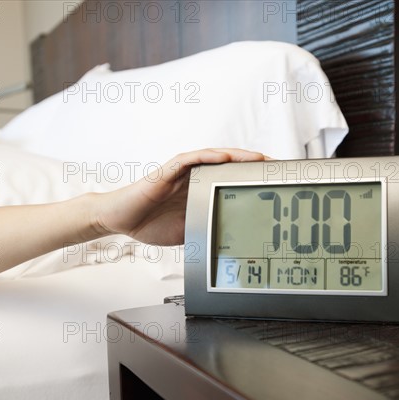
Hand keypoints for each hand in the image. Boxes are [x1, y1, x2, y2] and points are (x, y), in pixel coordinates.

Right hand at [95, 148, 266, 244]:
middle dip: (254, 168)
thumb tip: (232, 242)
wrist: (120, 220)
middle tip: (278, 170)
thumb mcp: (187, 231)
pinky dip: (208, 157)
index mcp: (200, 191)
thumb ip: (206, 228)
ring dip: (238, 158)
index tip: (276, 187)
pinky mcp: (167, 171)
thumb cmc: (150, 223)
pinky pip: (190, 159)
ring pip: (214, 159)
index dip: (252, 181)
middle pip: (229, 166)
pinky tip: (225, 157)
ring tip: (260, 160)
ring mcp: (181, 173)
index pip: (231, 182)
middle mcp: (194, 178)